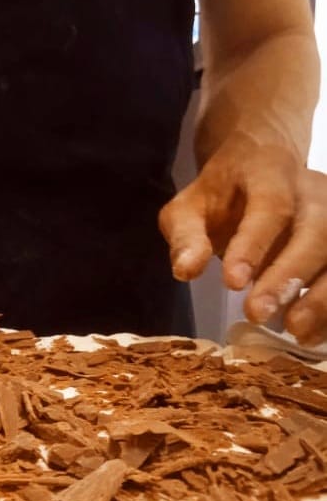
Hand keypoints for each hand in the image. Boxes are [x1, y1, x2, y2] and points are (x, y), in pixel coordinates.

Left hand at [159, 133, 326, 345]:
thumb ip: (186, 236)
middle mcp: (312, 190)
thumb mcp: (190, 208)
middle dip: (290, 275)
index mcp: (268, 172)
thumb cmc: (222, 195)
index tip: (232, 283)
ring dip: (322, 296)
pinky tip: (309, 334)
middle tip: (258, 313)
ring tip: (293, 329)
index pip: (270, 204)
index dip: (254, 244)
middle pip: (317, 229)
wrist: (261, 167)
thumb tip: (186, 270)